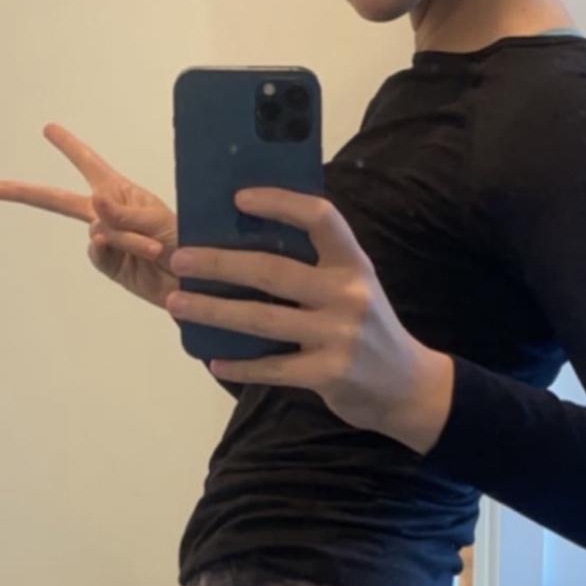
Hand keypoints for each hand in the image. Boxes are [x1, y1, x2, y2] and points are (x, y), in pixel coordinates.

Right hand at [0, 123, 177, 308]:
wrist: (198, 282)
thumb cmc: (188, 240)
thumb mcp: (158, 219)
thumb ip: (122, 213)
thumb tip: (92, 206)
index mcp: (122, 193)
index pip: (89, 165)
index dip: (69, 147)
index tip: (47, 129)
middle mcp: (110, 214)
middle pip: (60, 201)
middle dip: (28, 193)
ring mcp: (108, 241)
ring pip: (96, 232)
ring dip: (125, 238)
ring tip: (155, 247)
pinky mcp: (110, 266)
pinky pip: (98, 254)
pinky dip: (112, 251)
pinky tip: (126, 253)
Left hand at [166, 188, 453, 452]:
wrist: (408, 386)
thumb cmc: (368, 328)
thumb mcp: (354, 288)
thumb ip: (315, 268)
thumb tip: (244, 244)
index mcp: (353, 263)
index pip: (320, 218)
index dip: (280, 203)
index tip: (239, 198)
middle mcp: (348, 294)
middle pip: (272, 270)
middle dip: (219, 263)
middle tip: (180, 259)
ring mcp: (338, 335)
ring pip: (261, 319)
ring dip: (212, 310)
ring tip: (177, 303)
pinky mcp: (328, 373)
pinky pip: (272, 368)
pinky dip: (239, 365)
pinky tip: (213, 361)